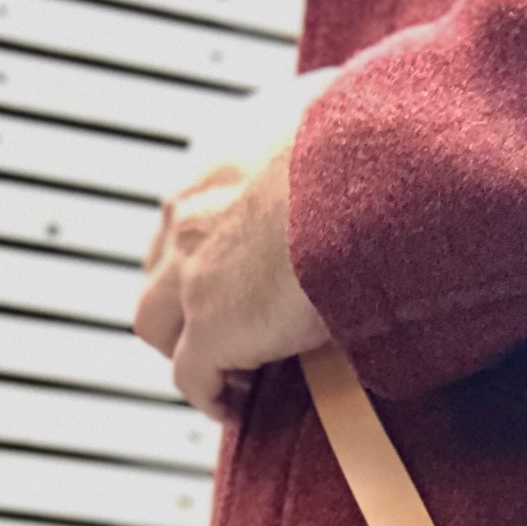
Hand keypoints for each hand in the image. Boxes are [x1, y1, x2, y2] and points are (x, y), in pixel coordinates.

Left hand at [133, 69, 340, 418]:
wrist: (365, 180)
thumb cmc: (369, 147)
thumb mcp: (337, 119)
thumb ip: (331, 135)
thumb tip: (367, 131)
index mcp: (217, 159)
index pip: (190, 209)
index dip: (208, 251)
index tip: (240, 275)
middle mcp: (190, 212)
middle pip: (157, 267)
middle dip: (182, 303)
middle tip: (225, 329)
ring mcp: (192, 274)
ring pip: (157, 325)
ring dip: (186, 350)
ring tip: (231, 374)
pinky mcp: (211, 328)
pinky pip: (191, 377)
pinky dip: (209, 395)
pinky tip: (234, 406)